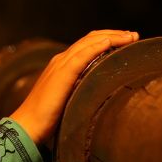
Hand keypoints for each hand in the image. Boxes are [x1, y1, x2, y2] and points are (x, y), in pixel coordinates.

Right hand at [10, 30, 138, 143]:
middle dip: (113, 34)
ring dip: (111, 36)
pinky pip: (82, 54)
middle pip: (90, 39)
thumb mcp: (68, 101)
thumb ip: (80, 92)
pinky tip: (111, 42)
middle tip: (133, 36)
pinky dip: (97, 46)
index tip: (126, 42)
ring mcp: (60, 65)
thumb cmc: (46, 120)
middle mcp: (60, 61)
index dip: (107, 40)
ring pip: (88, 43)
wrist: (28, 126)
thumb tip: (101, 96)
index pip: (87, 45)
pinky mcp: (61, 74)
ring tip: (130, 37)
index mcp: (61, 66)